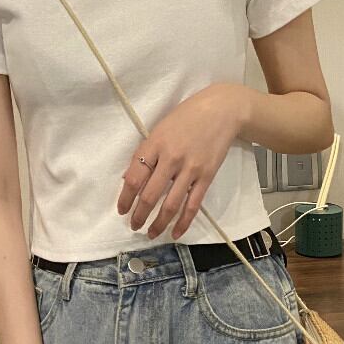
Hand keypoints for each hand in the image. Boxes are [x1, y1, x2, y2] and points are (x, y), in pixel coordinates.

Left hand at [117, 83, 248, 239]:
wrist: (222, 110)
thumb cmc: (187, 116)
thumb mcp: (160, 128)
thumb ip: (146, 152)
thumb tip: (130, 179)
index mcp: (155, 144)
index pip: (134, 177)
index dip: (125, 198)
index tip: (121, 210)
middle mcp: (171, 158)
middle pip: (150, 195)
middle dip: (139, 215)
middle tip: (134, 226)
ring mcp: (190, 169)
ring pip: (170, 204)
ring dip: (158, 223)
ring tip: (151, 234)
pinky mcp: (206, 176)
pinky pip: (193, 205)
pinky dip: (183, 222)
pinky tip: (175, 233)